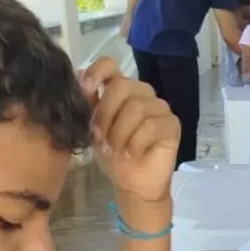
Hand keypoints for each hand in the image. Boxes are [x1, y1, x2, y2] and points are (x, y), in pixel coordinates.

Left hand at [80, 57, 179, 207]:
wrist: (132, 185)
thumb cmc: (114, 156)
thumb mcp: (93, 128)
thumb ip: (88, 103)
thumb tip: (76, 75)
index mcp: (121, 90)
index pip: (110, 65)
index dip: (96, 72)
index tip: (86, 90)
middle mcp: (142, 94)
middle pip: (122, 86)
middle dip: (106, 113)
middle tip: (100, 137)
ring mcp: (160, 108)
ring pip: (137, 107)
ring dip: (120, 132)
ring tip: (116, 149)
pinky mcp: (172, 125)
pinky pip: (152, 126)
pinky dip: (137, 141)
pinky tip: (133, 153)